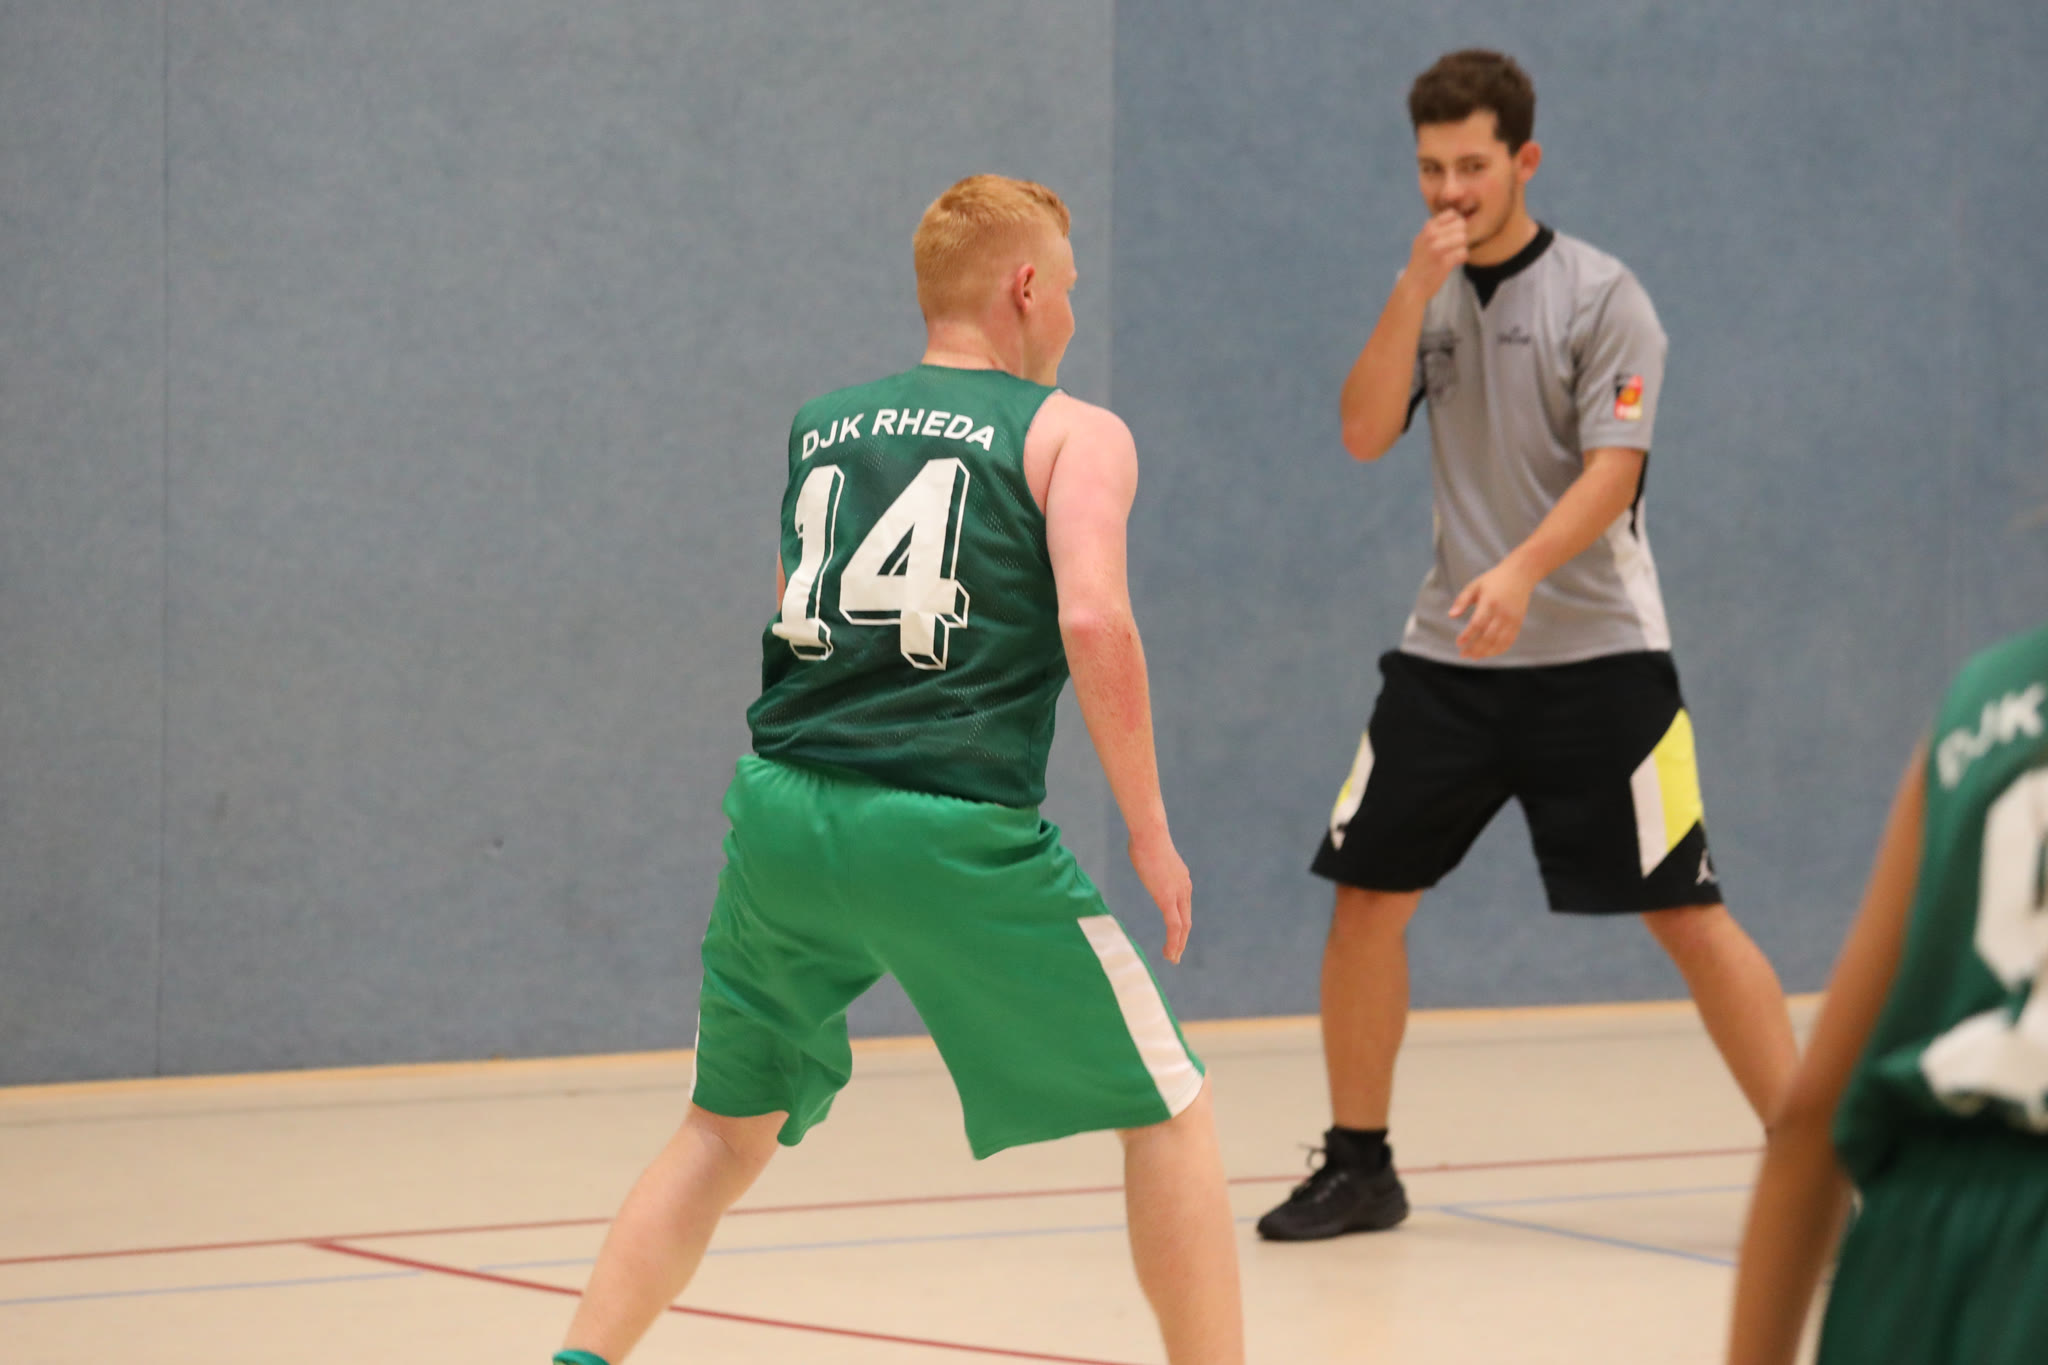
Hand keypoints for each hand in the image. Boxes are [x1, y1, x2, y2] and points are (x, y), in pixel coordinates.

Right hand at [1127, 827, 1192, 963]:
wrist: (1149, 833)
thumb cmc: (1145, 838)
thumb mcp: (1151, 853)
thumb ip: (1149, 862)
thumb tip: (1142, 855)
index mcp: (1181, 879)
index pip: (1183, 907)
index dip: (1180, 923)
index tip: (1174, 934)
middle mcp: (1184, 888)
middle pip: (1187, 920)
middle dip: (1182, 939)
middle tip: (1176, 953)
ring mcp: (1178, 894)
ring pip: (1183, 927)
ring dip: (1178, 945)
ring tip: (1172, 958)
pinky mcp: (1167, 899)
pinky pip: (1174, 926)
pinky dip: (1173, 942)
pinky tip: (1170, 953)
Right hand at [1404, 210, 1469, 298]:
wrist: (1413, 286)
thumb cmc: (1420, 263)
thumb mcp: (1422, 240)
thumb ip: (1435, 228)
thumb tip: (1454, 215)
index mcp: (1427, 228)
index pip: (1452, 214)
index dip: (1457, 224)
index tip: (1453, 234)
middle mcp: (1431, 235)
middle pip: (1461, 225)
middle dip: (1461, 236)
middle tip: (1454, 247)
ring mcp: (1437, 248)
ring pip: (1463, 238)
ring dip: (1461, 247)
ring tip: (1453, 254)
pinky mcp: (1444, 262)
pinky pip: (1463, 253)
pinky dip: (1461, 258)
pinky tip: (1453, 263)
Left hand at [1450, 559, 1536, 659]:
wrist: (1520, 575)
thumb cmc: (1493, 580)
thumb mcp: (1474, 586)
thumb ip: (1462, 601)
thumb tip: (1451, 616)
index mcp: (1490, 602)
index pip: (1477, 623)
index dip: (1467, 635)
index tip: (1458, 643)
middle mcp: (1502, 612)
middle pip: (1488, 636)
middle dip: (1475, 648)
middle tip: (1463, 655)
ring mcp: (1512, 619)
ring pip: (1499, 641)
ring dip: (1486, 652)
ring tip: (1474, 657)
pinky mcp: (1518, 623)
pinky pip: (1509, 641)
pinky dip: (1499, 650)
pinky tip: (1488, 653)